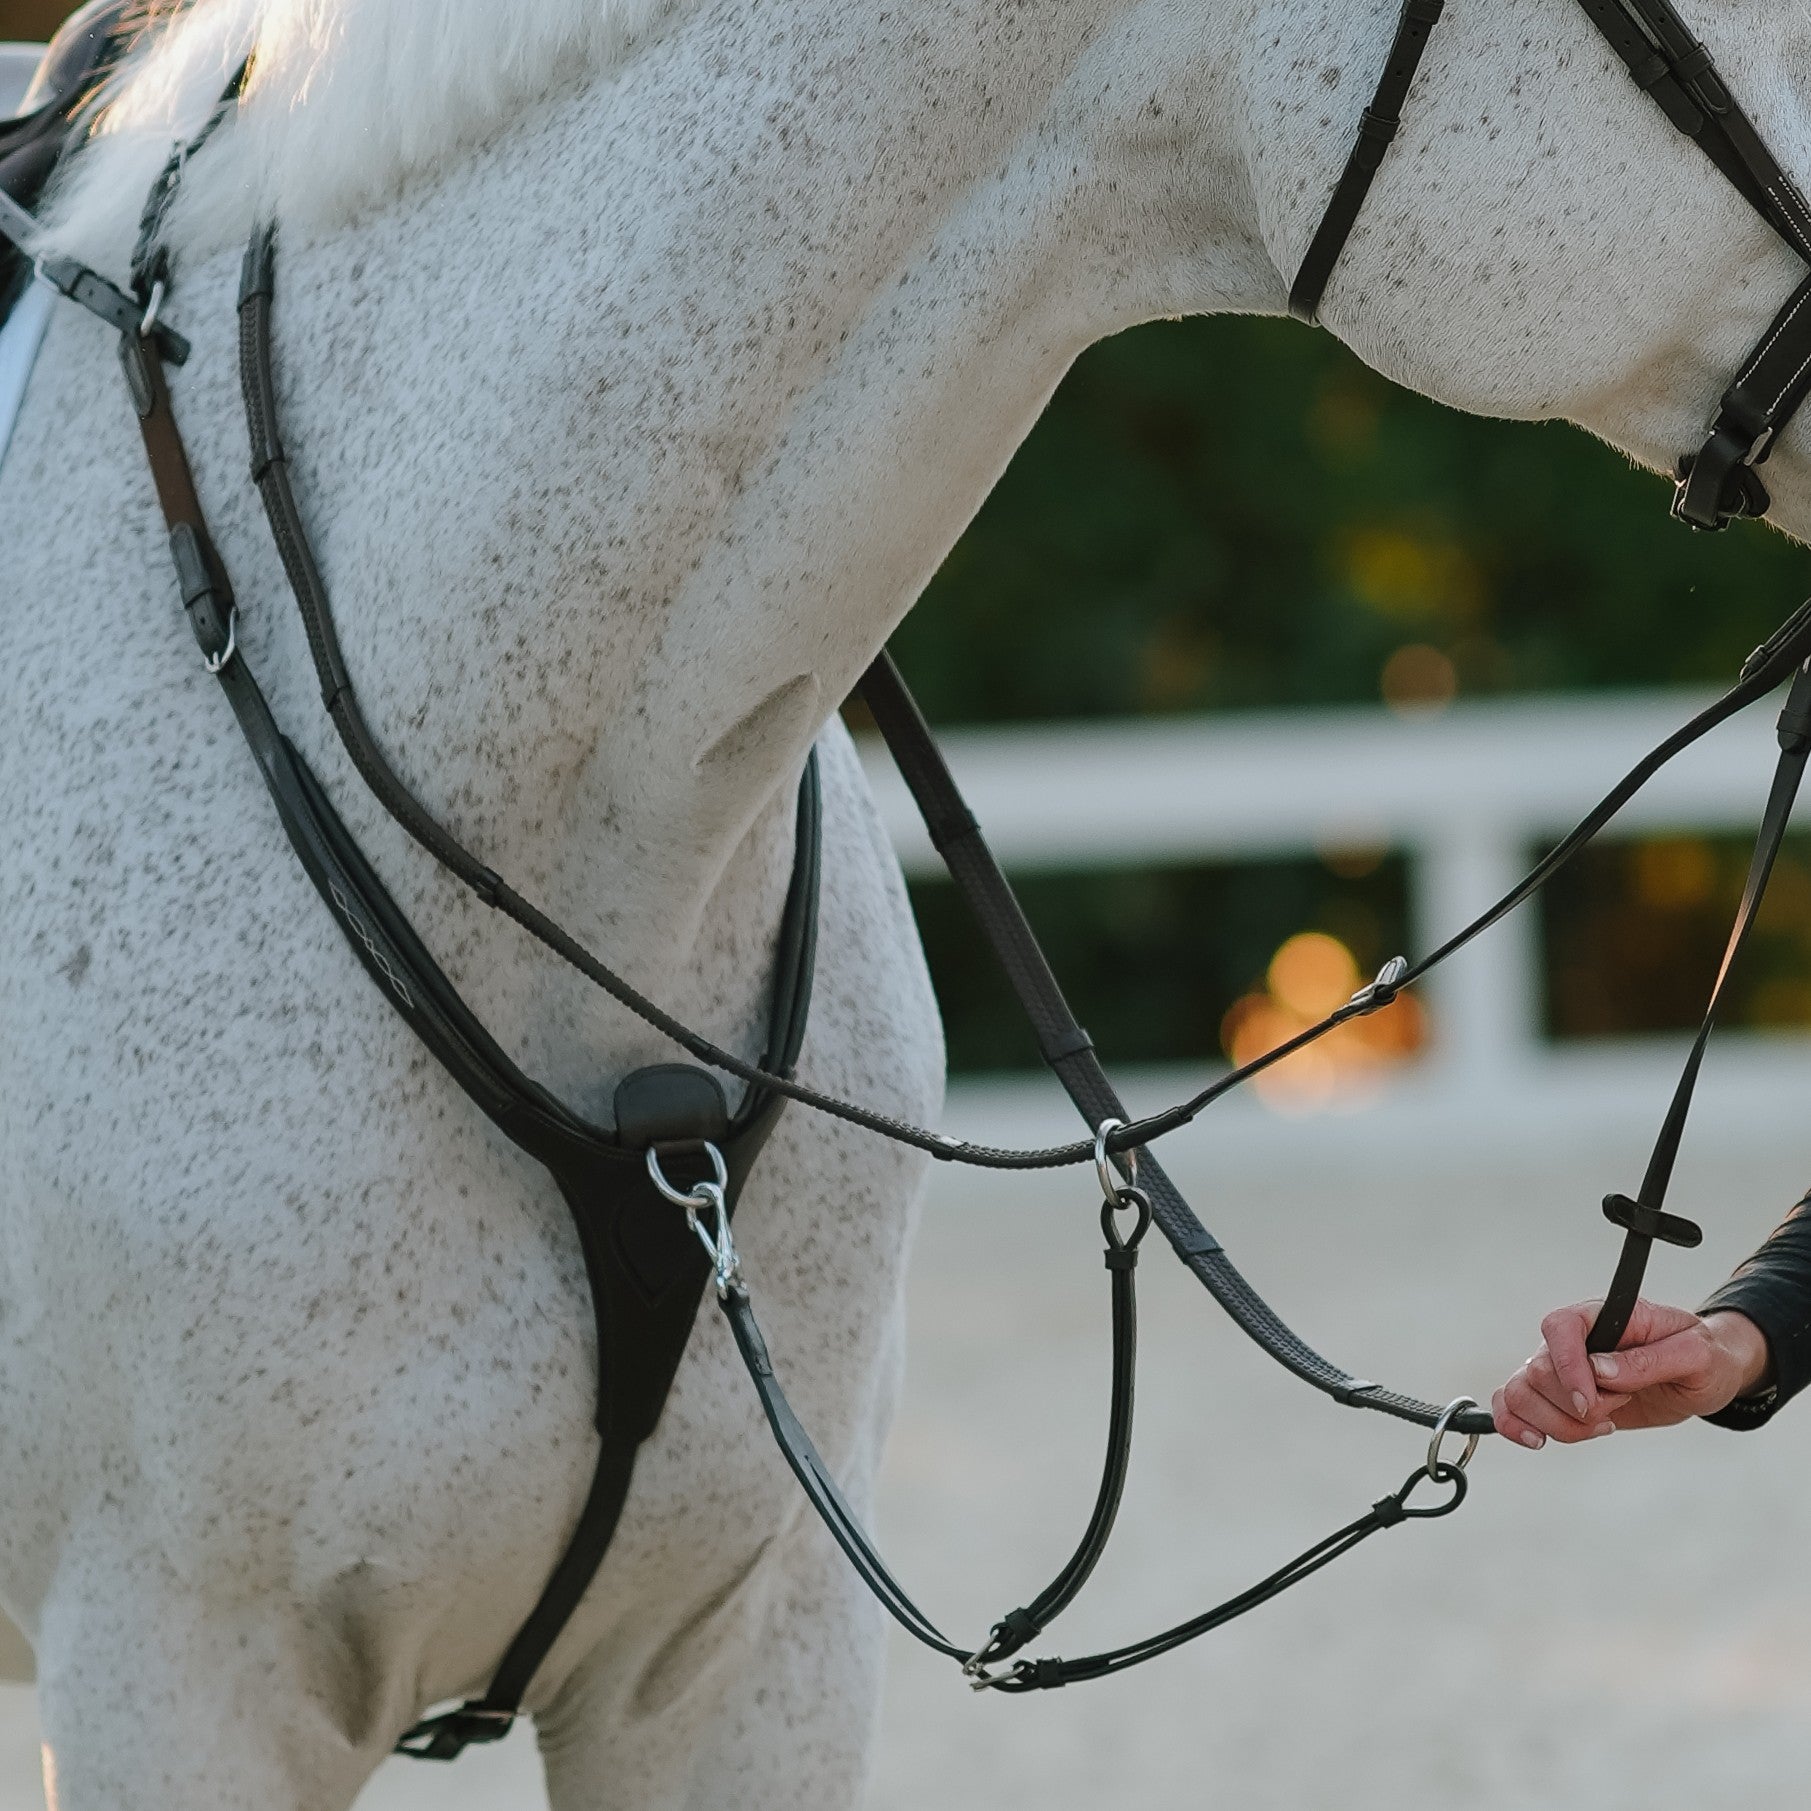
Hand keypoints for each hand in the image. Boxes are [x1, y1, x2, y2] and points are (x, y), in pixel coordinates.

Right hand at [1492, 1298, 1772, 1449]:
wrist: (1706, 1374)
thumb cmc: (1703, 1356)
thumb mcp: (1695, 1355)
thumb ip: (1648, 1360)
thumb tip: (1600, 1370)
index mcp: (1602, 1316)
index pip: (1559, 1327)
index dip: (1567, 1367)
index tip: (1591, 1403)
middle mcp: (1573, 1340)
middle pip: (1539, 1372)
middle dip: (1579, 1407)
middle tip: (1621, 1408)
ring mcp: (1560, 1369)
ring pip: (1521, 1393)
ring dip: (1558, 1424)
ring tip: (1602, 1427)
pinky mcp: (1558, 1398)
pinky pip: (1511, 1405)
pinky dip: (1514, 1425)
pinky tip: (1539, 1440)